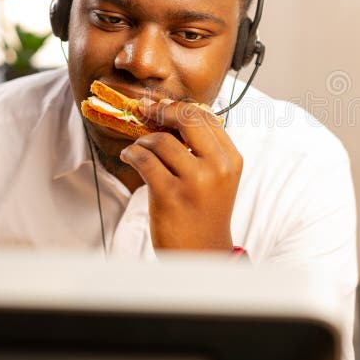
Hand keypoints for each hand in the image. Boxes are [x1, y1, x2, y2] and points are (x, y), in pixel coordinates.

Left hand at [119, 99, 241, 250]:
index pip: (206, 118)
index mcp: (231, 160)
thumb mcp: (218, 178)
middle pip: (187, 120)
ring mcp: (194, 182)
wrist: (202, 253)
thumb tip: (172, 114)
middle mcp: (217, 168)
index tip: (162, 107)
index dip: (179, 108)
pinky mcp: (170, 195)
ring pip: (160, 140)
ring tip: (138, 148)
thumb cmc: (205, 212)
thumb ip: (204, 149)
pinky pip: (144, 160)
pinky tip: (129, 156)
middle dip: (162, 111)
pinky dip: (131, 153)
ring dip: (142, 140)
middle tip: (146, 110)